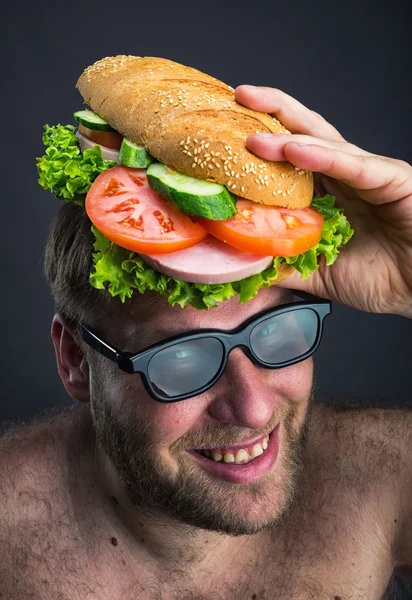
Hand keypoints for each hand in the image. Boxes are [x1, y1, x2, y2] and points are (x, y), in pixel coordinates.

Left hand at [235, 85, 411, 317]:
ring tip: (252, 128)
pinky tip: (295, 149)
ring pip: (325, 143)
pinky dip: (324, 156)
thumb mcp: (318, 274)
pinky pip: (355, 165)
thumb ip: (283, 267)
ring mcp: (368, 173)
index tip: (221, 137)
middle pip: (303, 134)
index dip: (259, 144)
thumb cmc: (382, 276)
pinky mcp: (392, 179)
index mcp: (327, 192)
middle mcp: (345, 175)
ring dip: (287, 135)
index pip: (288, 159)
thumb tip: (241, 267)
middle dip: (270, 113)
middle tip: (236, 97)